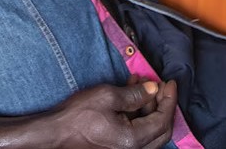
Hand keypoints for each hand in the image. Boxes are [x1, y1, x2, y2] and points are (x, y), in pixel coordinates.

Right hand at [48, 81, 176, 148]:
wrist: (56, 134)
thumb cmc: (78, 116)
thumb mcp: (107, 96)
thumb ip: (134, 94)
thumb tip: (153, 89)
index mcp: (133, 140)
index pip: (163, 120)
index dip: (169, 100)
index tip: (169, 83)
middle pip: (161, 129)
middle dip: (163, 104)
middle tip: (160, 85)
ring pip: (149, 130)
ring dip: (149, 106)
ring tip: (141, 83)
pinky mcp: (117, 146)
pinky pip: (137, 131)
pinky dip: (138, 113)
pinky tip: (130, 94)